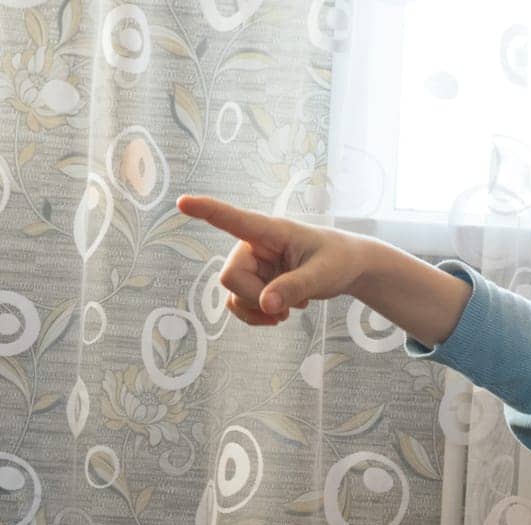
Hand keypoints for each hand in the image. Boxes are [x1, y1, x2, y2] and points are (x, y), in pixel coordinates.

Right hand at [175, 194, 368, 324]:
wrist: (348, 269)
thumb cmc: (338, 261)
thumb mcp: (322, 275)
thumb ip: (294, 288)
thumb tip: (266, 305)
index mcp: (271, 231)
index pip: (233, 219)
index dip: (206, 211)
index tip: (182, 202)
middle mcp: (254, 246)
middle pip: (231, 276)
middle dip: (254, 298)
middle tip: (286, 307)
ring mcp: (252, 266)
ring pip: (233, 295)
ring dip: (257, 310)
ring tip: (287, 310)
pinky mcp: (254, 283)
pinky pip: (238, 305)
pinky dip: (256, 316)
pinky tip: (278, 314)